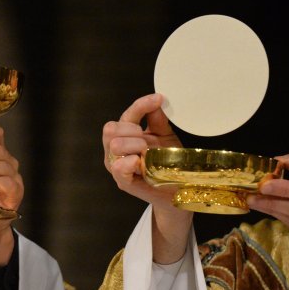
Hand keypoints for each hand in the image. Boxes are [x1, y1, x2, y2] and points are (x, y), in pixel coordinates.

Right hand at [102, 93, 191, 262]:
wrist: (177, 190)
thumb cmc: (169, 163)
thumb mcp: (166, 137)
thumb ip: (158, 120)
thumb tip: (157, 101)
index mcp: (124, 137)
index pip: (125, 115)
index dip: (140, 105)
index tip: (158, 99)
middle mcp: (115, 151)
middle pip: (110, 128)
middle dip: (132, 129)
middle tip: (148, 140)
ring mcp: (117, 167)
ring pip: (114, 145)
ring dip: (134, 145)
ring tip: (148, 153)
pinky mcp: (123, 182)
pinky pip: (118, 167)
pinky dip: (129, 161)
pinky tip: (140, 161)